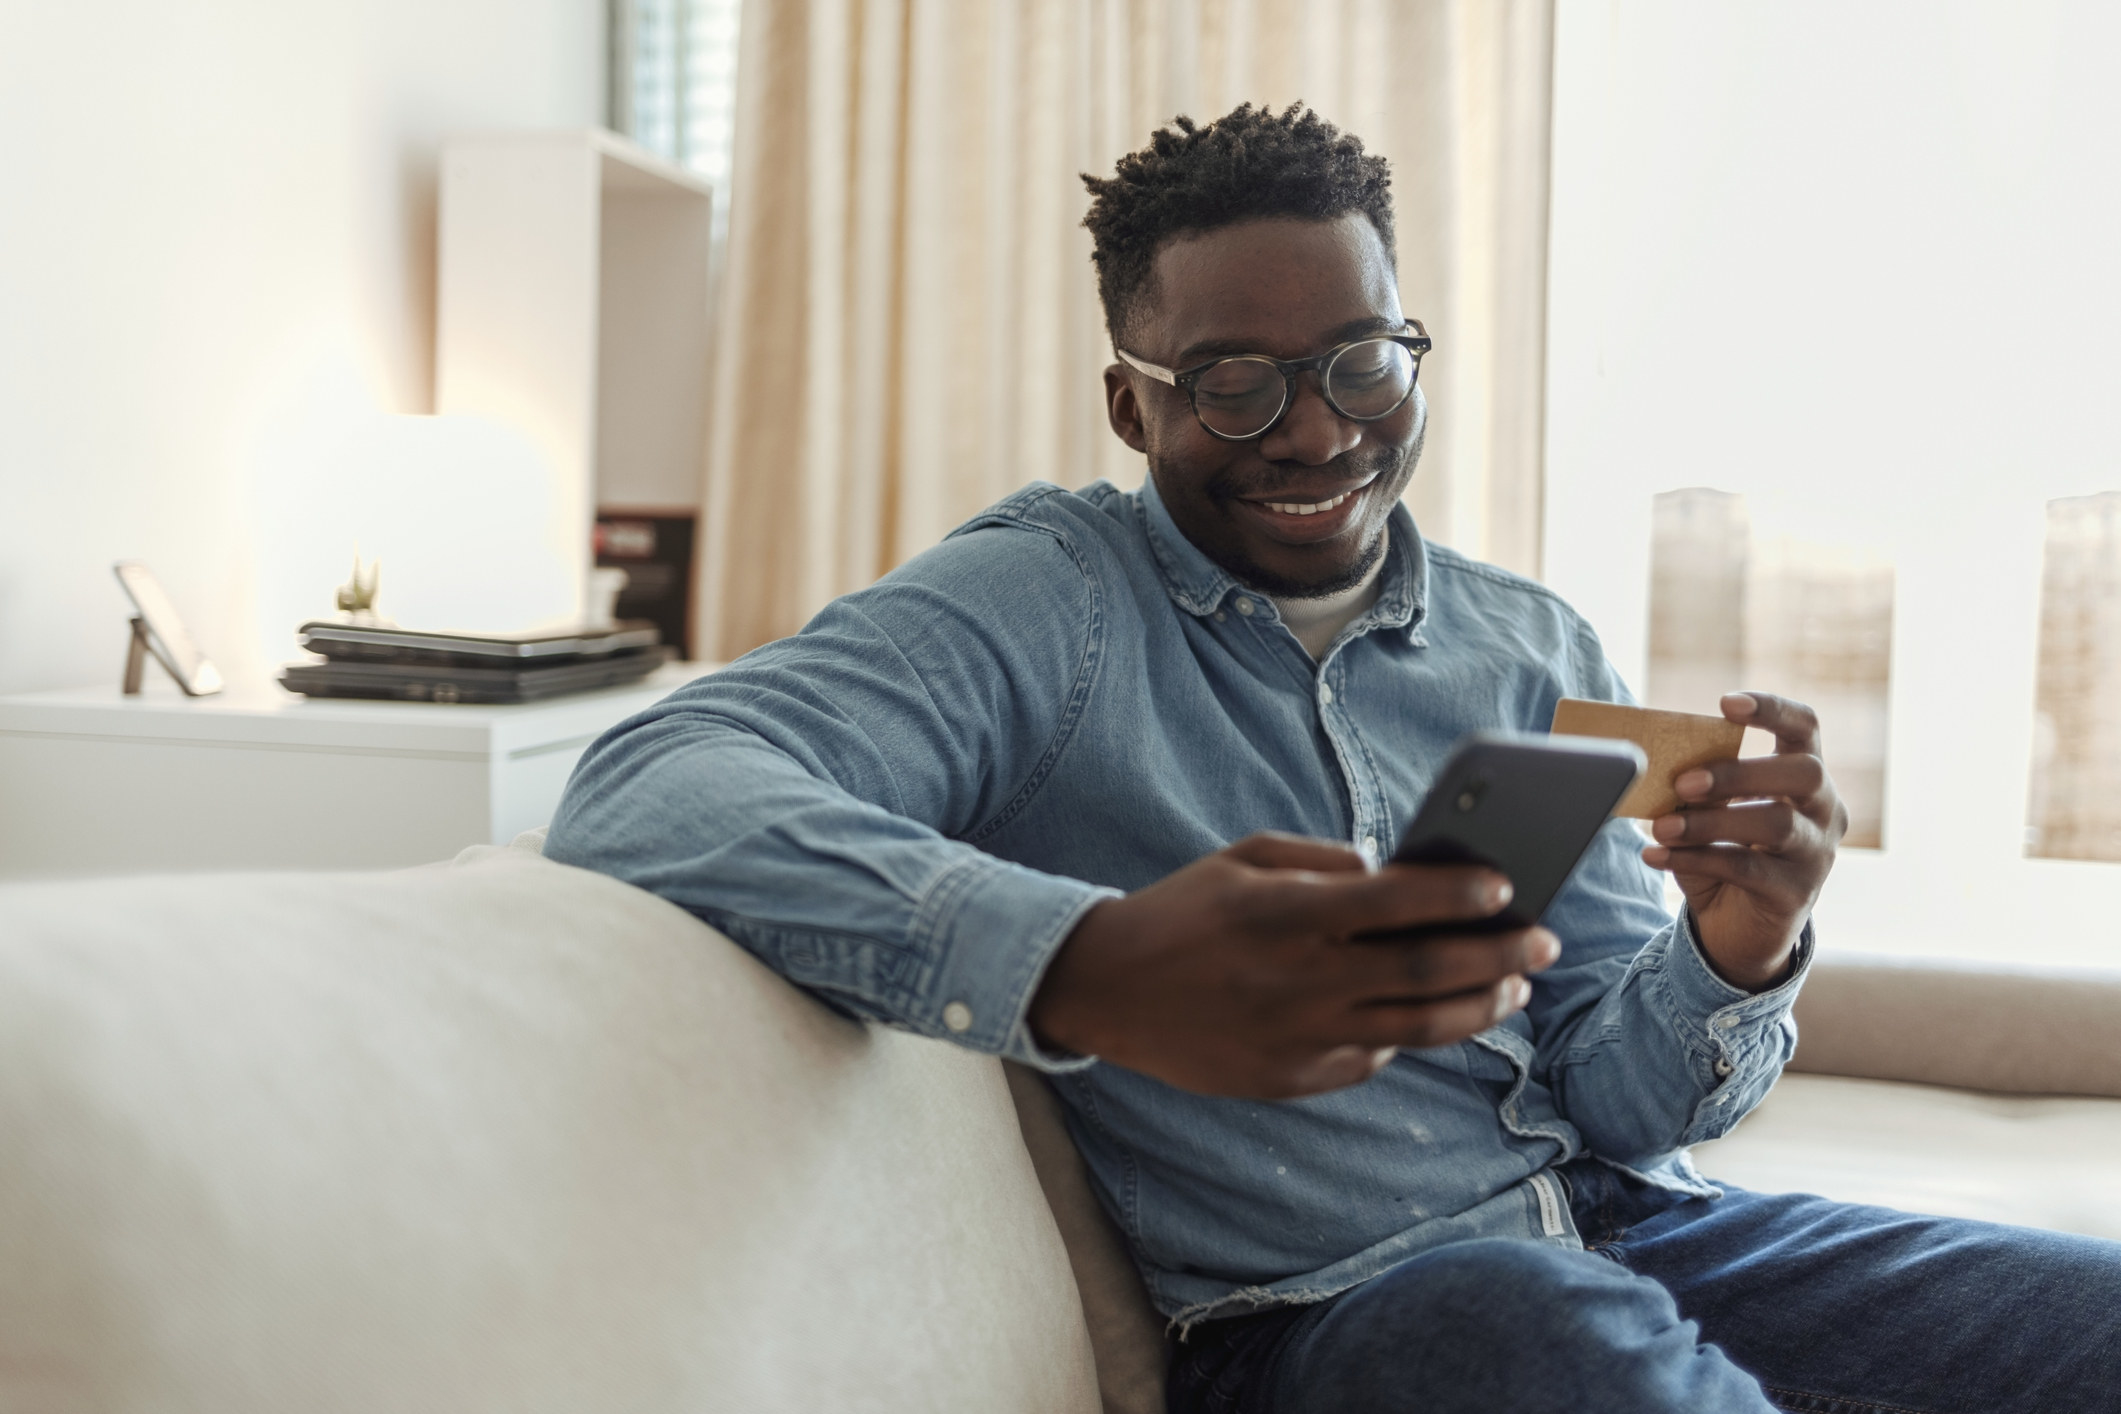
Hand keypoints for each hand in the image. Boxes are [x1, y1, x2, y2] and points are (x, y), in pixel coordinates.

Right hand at [1028, 833, 1559, 1098]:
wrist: (1106, 989)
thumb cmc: (1183, 910)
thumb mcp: (1244, 858)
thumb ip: (1323, 860)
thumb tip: (1396, 872)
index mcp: (1288, 912)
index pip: (1398, 902)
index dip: (1461, 896)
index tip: (1508, 888)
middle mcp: (1300, 977)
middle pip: (1427, 970)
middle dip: (1500, 954)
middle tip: (1545, 941)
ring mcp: (1298, 1035)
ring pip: (1417, 1029)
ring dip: (1479, 1007)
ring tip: (1514, 990)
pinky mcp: (1291, 1079)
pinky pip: (1371, 1059)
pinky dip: (1409, 1037)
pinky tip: (1432, 1016)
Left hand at [1642, 692, 1846, 990]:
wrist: (1739, 931)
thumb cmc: (1723, 855)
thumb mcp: (1710, 814)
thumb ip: (1698, 787)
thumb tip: (1656, 762)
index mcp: (1805, 778)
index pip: (1806, 728)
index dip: (1773, 709)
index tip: (1726, 703)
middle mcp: (1824, 811)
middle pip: (1804, 773)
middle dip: (1740, 771)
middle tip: (1684, 781)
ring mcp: (1817, 854)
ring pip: (1777, 823)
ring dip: (1711, 821)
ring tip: (1660, 826)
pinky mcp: (1797, 893)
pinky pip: (1747, 868)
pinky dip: (1695, 858)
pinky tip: (1654, 856)